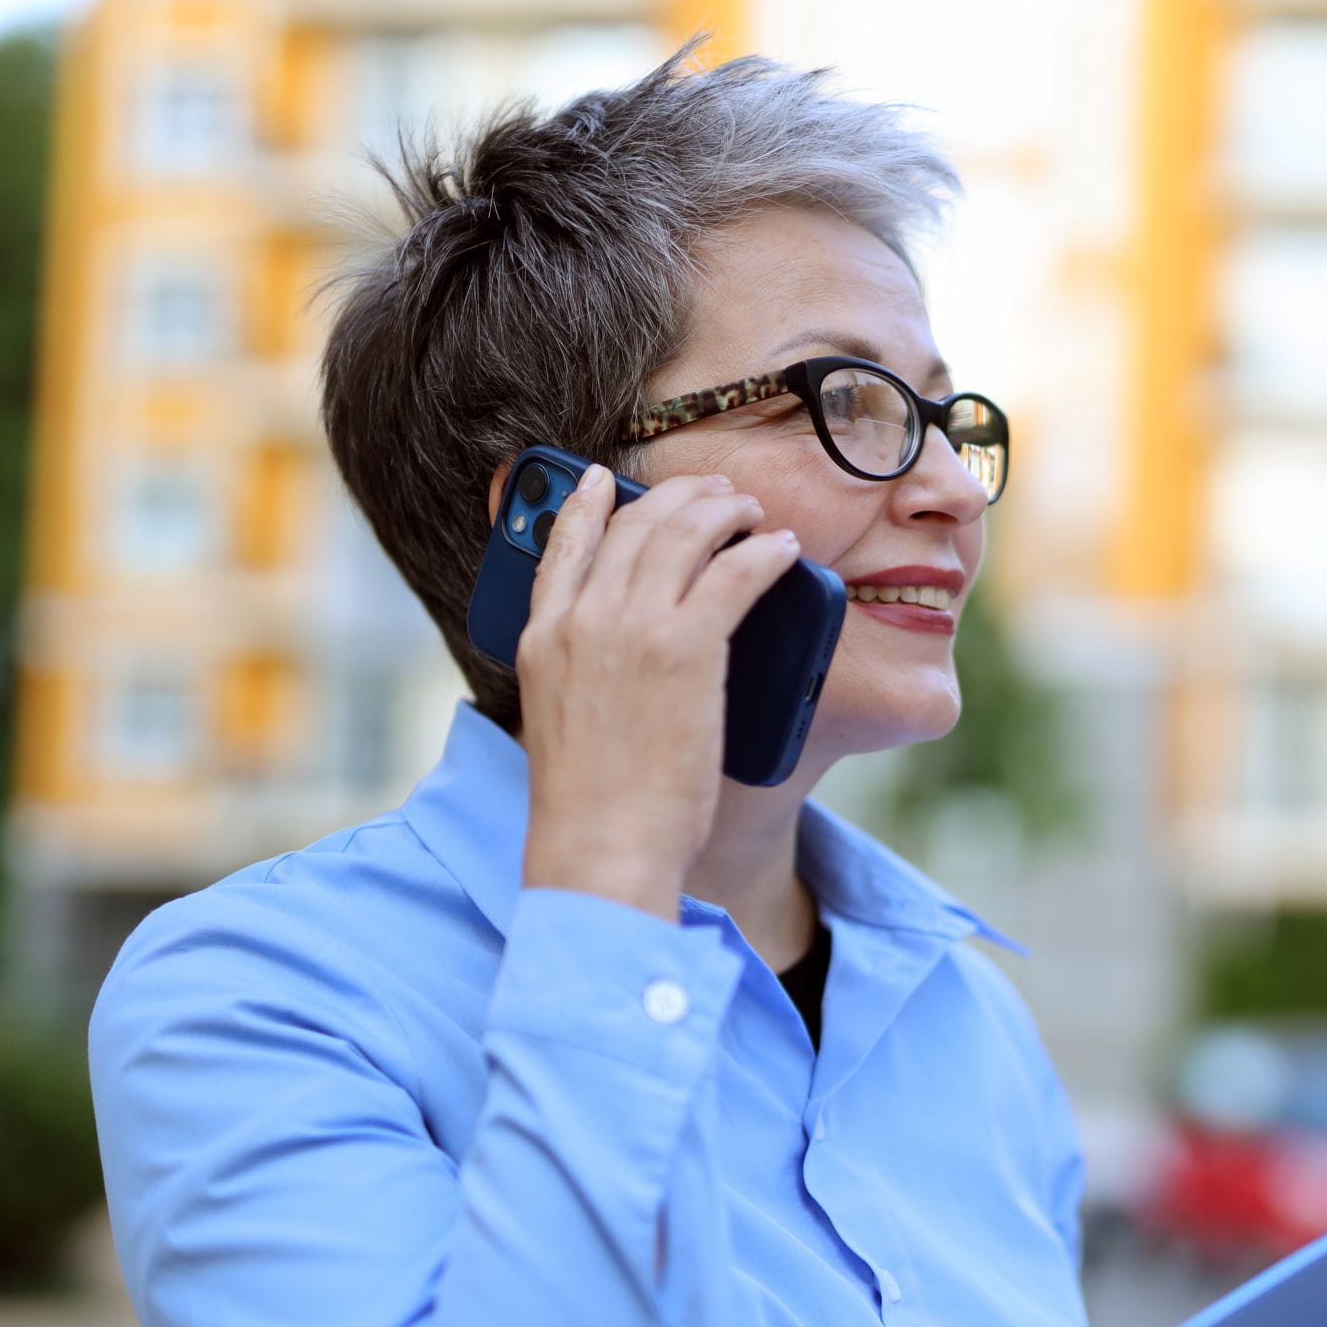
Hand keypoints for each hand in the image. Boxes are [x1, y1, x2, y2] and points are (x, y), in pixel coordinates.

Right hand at [515, 464, 800, 919]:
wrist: (601, 848)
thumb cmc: (590, 808)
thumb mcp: (561, 723)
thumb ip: (582, 676)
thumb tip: (626, 662)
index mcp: (541, 638)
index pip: (561, 546)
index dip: (585, 502)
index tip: (604, 478)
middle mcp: (581, 620)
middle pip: (633, 526)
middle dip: (680, 497)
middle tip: (714, 492)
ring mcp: (632, 629)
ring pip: (685, 534)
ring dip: (726, 510)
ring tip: (753, 510)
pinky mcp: (685, 650)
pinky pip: (735, 574)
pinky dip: (765, 552)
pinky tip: (785, 550)